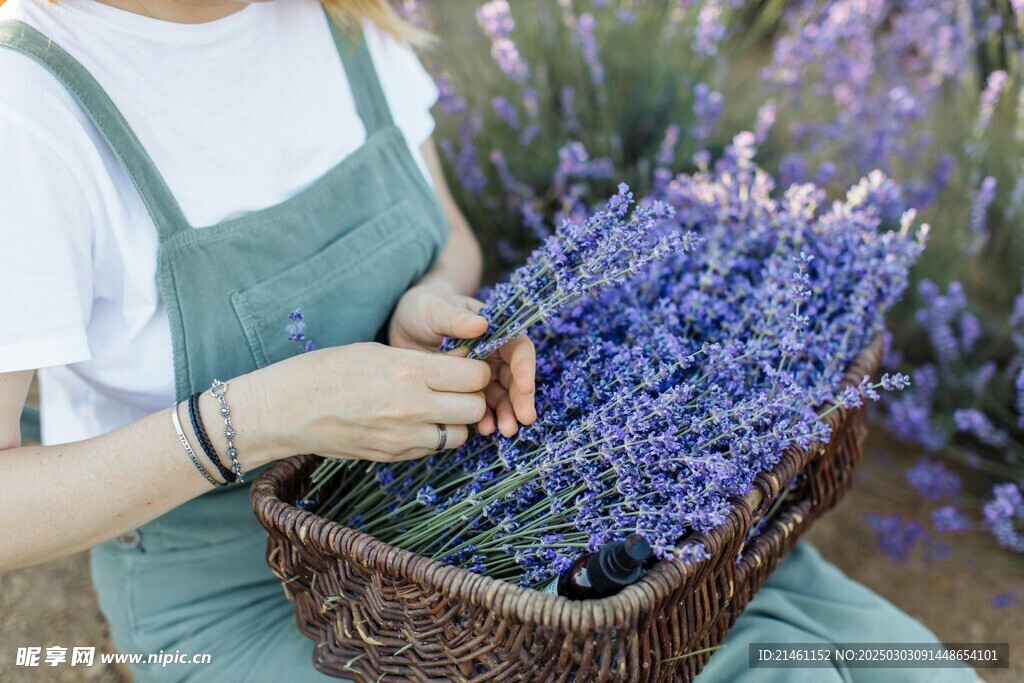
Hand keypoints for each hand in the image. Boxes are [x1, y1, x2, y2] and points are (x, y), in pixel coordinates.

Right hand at [250, 342, 490, 462]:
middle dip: (472, 396)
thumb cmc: (328, 370)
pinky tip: (415, 422)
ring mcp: (404, 437)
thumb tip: (460, 366)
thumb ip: (423, 362)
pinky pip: (434, 448)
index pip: (474, 376)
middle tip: (456, 387)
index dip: (475, 369)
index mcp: (410, 371)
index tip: (466, 366)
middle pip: (475, 407)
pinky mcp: (393, 456)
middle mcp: (413, 407)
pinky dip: (434, 436)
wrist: (287, 410)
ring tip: (436, 406)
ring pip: (460, 434)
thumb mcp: (379, 351)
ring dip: (456, 421)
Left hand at [389, 283, 536, 436]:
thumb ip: (457, 318)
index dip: (525, 367)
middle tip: (523, 419)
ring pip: (502, 396)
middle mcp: (494, 354)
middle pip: (515, 378)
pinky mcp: (467, 391)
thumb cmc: (424, 308)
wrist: (404, 325)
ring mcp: (481, 375)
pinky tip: (483, 429)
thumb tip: (481, 324)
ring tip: (505, 430)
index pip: (519, 349)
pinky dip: (485, 418)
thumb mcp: (436, 309)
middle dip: (521, 399)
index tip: (525, 386)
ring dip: (506, 413)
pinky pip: (481, 407)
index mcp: (495, 331)